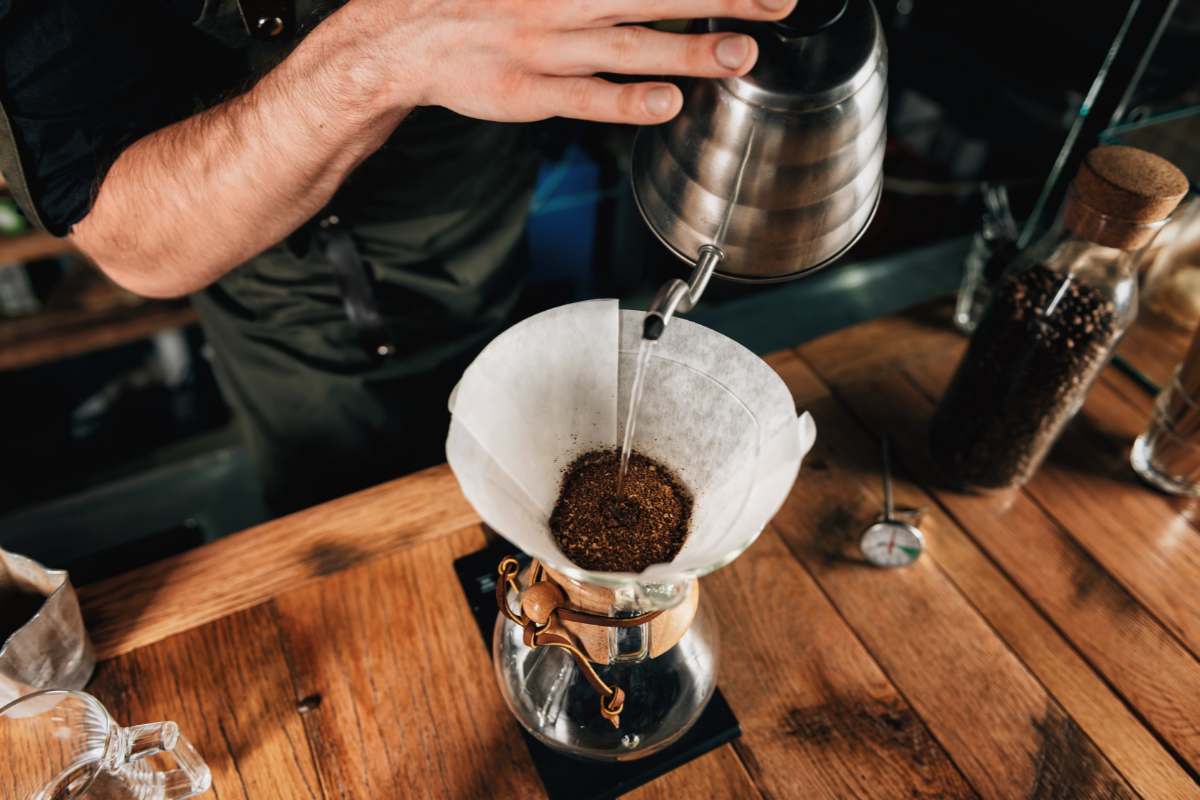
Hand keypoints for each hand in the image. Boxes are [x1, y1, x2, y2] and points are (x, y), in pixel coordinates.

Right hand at [341, 0, 796, 123]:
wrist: (403, 38)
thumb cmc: (482, 2)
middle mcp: (562, 1)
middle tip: (778, 2)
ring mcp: (546, 49)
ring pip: (627, 47)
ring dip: (686, 50)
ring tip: (741, 56)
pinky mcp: (529, 93)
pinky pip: (584, 99)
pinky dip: (625, 101)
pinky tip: (667, 103)